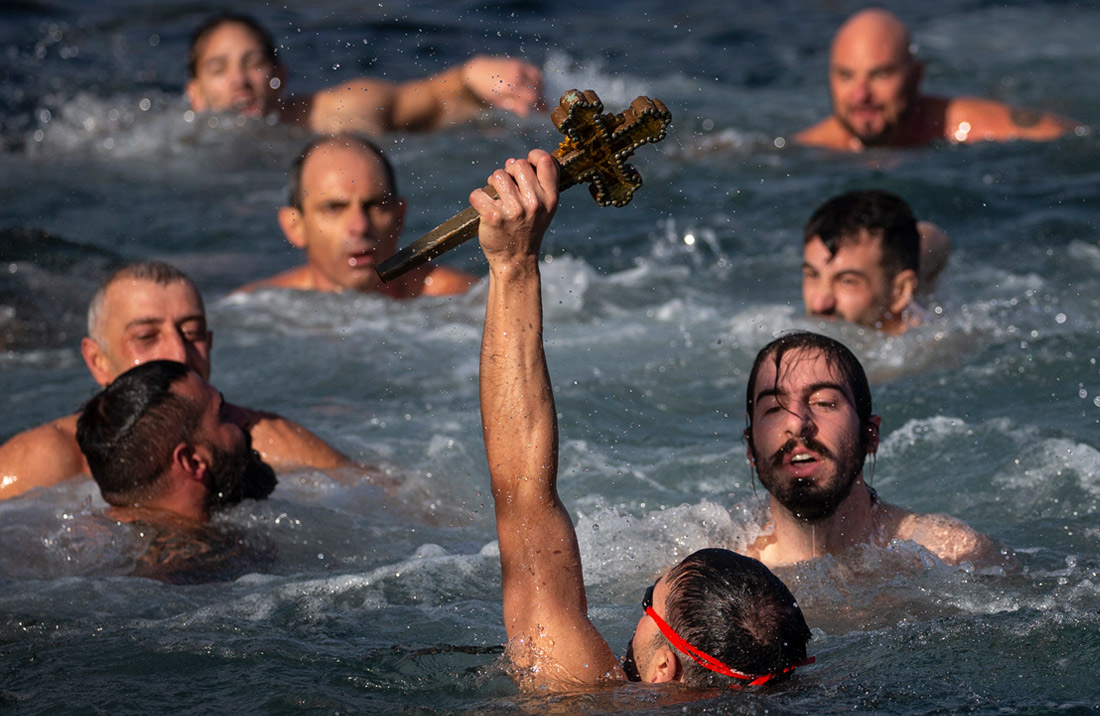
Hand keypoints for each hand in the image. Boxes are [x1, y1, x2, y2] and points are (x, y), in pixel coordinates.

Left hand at [463, 56, 545, 117]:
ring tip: (538, 98)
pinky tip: (536, 87)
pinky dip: (538, 80)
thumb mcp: (499, 101)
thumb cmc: (487, 90)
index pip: (531, 98)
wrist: (478, 71)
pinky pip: (535, 71)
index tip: (542, 112)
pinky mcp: (519, 62)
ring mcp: (518, 66)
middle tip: (542, 107)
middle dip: (540, 99)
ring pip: (538, 80)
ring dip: (540, 89)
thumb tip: (528, 113)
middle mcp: (515, 74)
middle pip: (536, 89)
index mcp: (509, 86)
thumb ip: (514, 106)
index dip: (538, 106)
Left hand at [470, 149, 558, 263]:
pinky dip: (477, 199)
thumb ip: (535, 184)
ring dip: (492, 184)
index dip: (534, 156)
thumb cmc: (528, 230)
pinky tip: (484, 209)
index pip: (546, 161)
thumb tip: (511, 161)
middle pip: (518, 165)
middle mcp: (535, 203)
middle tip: (507, 189)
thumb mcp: (543, 209)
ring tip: (496, 198)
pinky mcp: (494, 216)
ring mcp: (514, 210)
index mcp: (550, 198)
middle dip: (509, 173)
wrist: (515, 260)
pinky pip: (478, 193)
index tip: (527, 164)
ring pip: (497, 175)